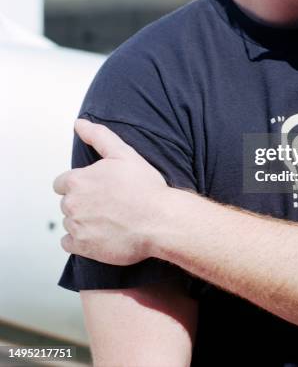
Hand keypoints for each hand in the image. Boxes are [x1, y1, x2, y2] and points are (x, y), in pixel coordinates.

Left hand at [53, 119, 167, 264]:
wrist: (160, 221)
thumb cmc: (145, 188)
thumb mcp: (123, 153)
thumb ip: (98, 136)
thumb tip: (80, 124)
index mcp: (77, 180)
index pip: (62, 183)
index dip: (81, 184)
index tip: (98, 188)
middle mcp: (72, 204)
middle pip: (68, 203)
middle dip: (83, 202)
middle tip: (109, 203)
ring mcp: (76, 227)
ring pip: (70, 222)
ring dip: (84, 221)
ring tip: (110, 219)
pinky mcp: (82, 247)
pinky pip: (69, 244)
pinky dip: (81, 240)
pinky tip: (101, 234)